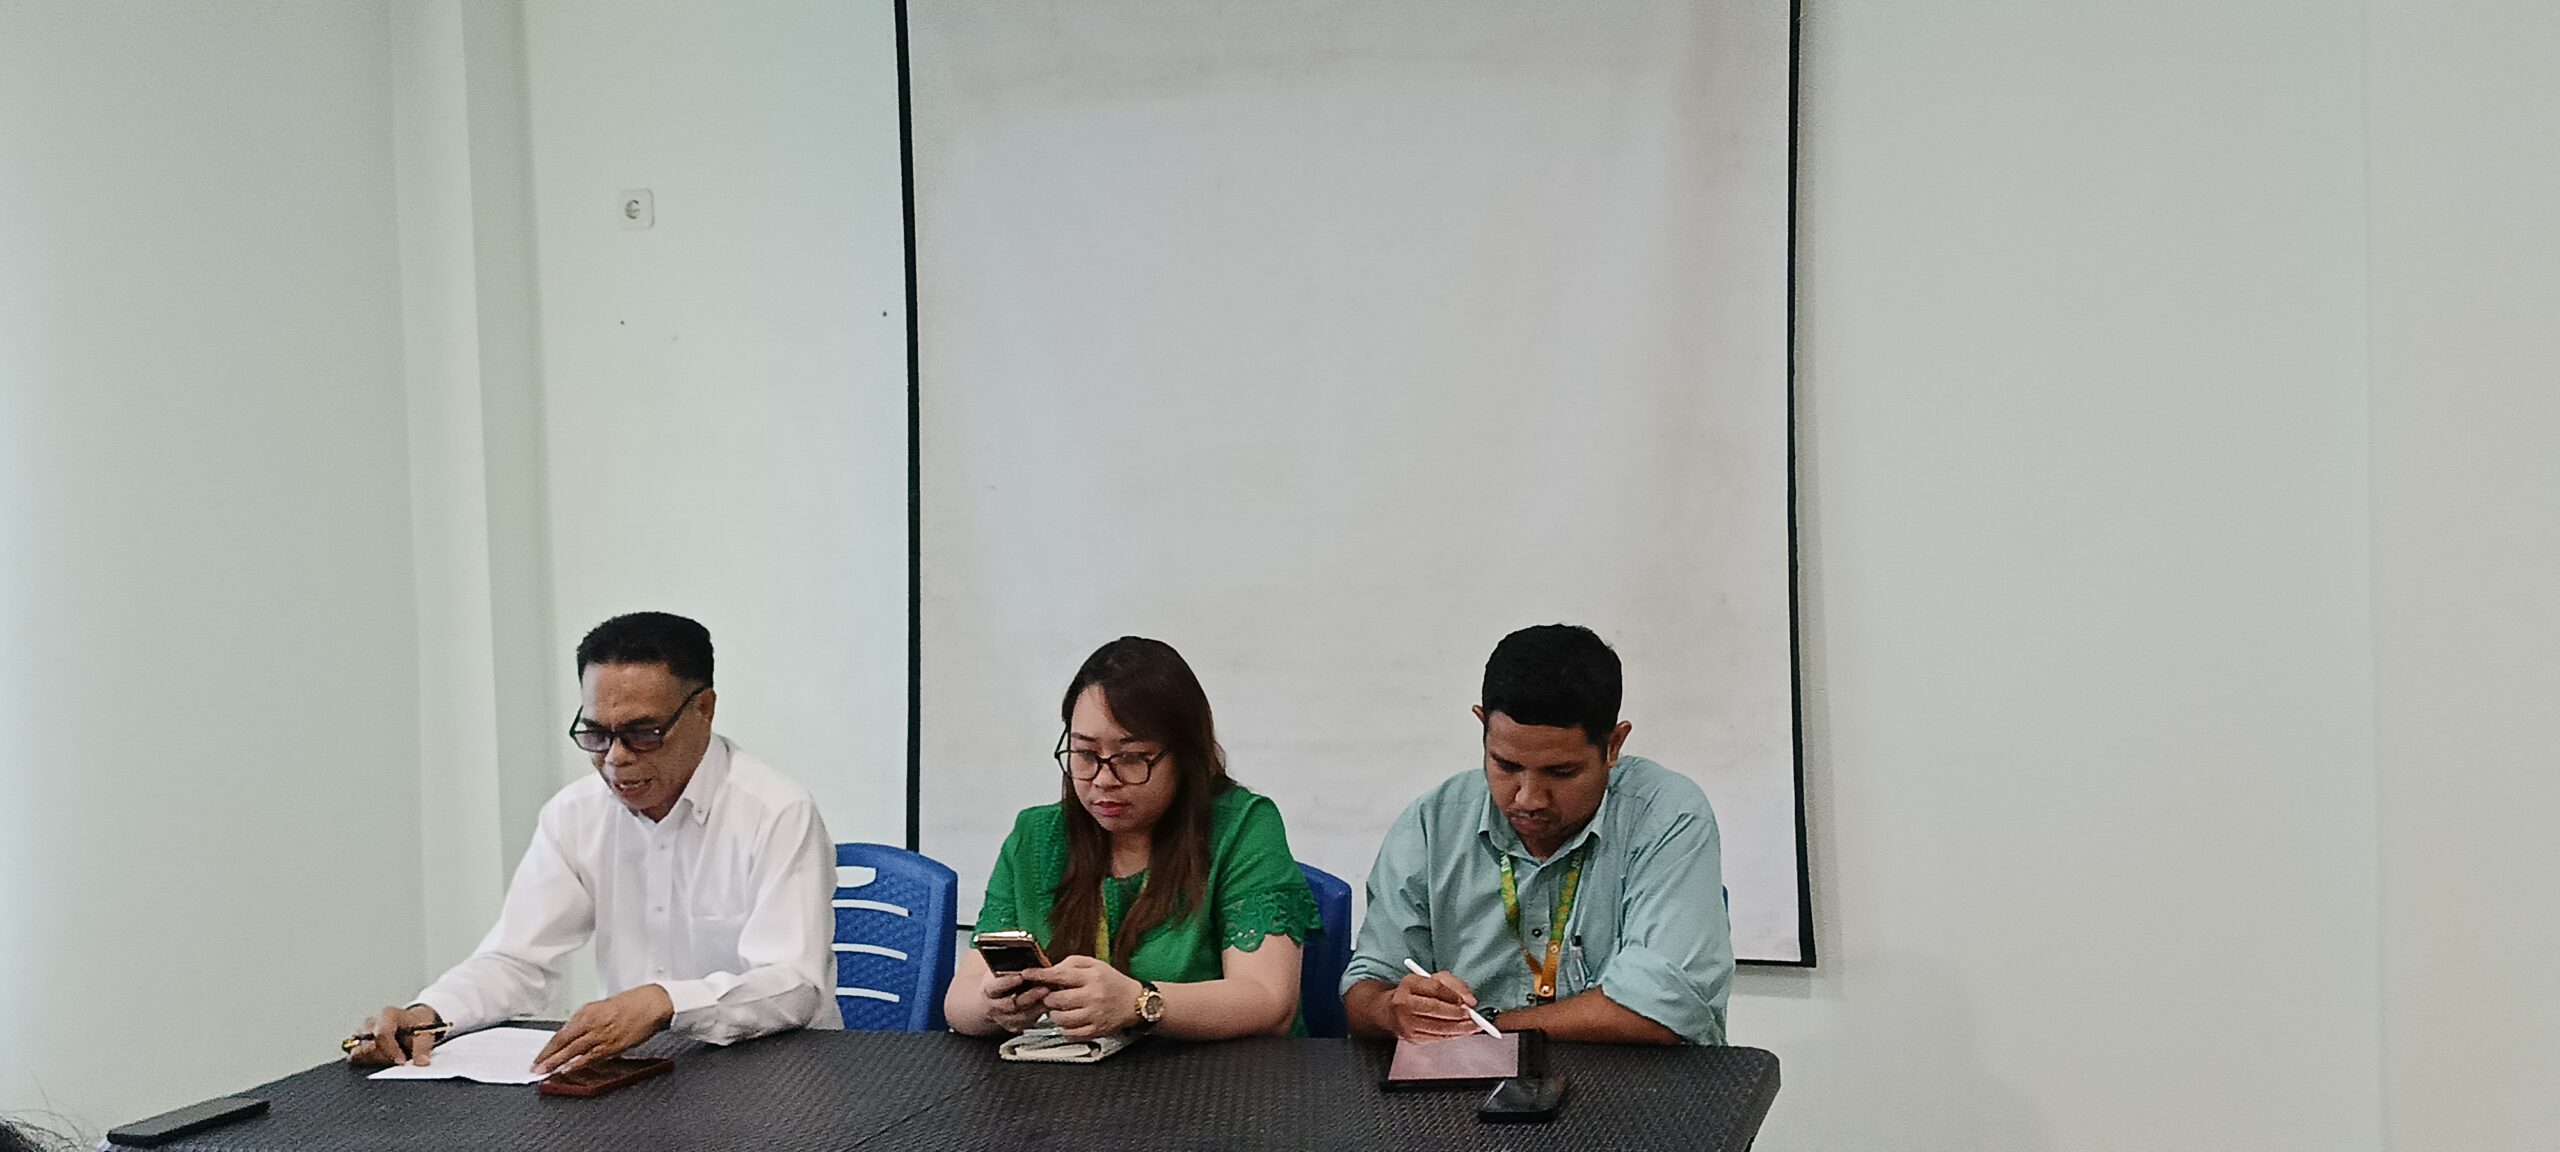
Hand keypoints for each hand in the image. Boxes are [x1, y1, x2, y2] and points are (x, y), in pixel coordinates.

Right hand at [347, 1004, 441, 1066]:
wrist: (415, 1023)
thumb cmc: (418, 1025)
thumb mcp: (426, 1033)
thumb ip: (422, 1048)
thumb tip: (421, 1062)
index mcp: (388, 1015)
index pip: (382, 1034)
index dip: (391, 1051)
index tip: (402, 1062)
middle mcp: (372, 1022)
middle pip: (367, 1045)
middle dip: (381, 1057)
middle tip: (397, 1063)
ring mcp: (363, 1033)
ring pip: (358, 1052)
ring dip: (373, 1060)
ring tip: (390, 1061)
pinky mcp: (360, 1044)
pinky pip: (356, 1057)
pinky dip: (368, 1062)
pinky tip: (382, 1063)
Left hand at [534, 985, 674, 1074]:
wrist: (652, 1004)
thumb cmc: (631, 1004)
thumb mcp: (601, 1007)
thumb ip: (585, 1022)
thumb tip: (571, 1037)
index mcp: (587, 1012)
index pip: (561, 1033)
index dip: (547, 1047)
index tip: (538, 1056)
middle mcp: (592, 1023)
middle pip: (563, 1042)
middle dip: (548, 1057)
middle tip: (536, 1067)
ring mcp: (602, 1035)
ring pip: (574, 1051)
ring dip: (558, 1062)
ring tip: (547, 1071)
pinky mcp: (613, 1045)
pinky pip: (591, 1057)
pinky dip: (578, 1064)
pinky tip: (569, 1069)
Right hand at [982, 970, 1050, 1032]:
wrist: (994, 997)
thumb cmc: (1001, 979)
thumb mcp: (1003, 968)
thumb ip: (1015, 966)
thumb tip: (1031, 957)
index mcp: (989, 990)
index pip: (996, 987)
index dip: (1007, 982)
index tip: (1019, 976)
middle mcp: (995, 1007)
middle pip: (1012, 1004)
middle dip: (1030, 995)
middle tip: (1045, 987)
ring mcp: (1005, 1019)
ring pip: (1024, 1015)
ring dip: (1039, 1005)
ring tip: (1052, 994)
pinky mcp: (1016, 1026)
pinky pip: (1031, 1021)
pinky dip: (1041, 1012)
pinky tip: (1050, 1002)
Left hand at [1024, 955, 1140, 1039]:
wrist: (1135, 1002)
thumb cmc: (1112, 982)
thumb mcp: (1095, 964)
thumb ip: (1071, 964)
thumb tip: (1050, 970)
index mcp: (1092, 977)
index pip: (1059, 975)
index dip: (1040, 975)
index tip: (1026, 974)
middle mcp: (1093, 996)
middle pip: (1056, 999)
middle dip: (1049, 998)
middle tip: (1053, 996)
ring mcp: (1094, 1015)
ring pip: (1060, 1019)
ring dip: (1055, 1014)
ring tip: (1062, 1009)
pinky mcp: (1096, 1031)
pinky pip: (1070, 1034)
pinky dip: (1064, 1028)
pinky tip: (1070, 1021)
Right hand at [1388, 970, 1482, 1041]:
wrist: (1391, 1012)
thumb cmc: (1416, 993)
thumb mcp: (1433, 980)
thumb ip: (1453, 985)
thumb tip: (1470, 1001)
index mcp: (1409, 984)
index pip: (1434, 987)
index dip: (1454, 994)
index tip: (1469, 1000)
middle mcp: (1403, 1003)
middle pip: (1434, 1008)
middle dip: (1457, 1013)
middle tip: (1473, 1016)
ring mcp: (1406, 1023)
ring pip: (1437, 1027)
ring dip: (1459, 1028)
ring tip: (1474, 1026)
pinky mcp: (1412, 1038)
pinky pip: (1437, 1038)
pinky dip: (1452, 1035)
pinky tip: (1462, 1032)